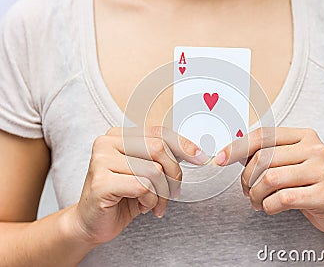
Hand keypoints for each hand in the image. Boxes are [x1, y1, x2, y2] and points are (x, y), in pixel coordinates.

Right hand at [71, 126, 208, 244]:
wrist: (91, 223)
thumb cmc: (121, 197)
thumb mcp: (145, 172)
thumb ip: (162, 157)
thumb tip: (195, 151)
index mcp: (118, 135)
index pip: (159, 132)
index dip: (183, 145)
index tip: (200, 158)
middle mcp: (106, 142)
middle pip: (159, 149)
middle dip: (174, 174)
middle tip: (173, 193)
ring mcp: (100, 160)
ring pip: (154, 170)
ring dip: (161, 193)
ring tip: (153, 203)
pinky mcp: (100, 182)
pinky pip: (143, 187)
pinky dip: (150, 201)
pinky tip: (143, 207)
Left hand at [214, 127, 323, 233]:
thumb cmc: (308, 182)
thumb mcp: (290, 162)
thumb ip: (266, 154)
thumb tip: (229, 153)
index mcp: (304, 136)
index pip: (262, 135)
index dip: (237, 147)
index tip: (219, 160)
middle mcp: (315, 148)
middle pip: (262, 159)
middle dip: (246, 179)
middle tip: (247, 191)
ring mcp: (322, 171)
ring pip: (270, 179)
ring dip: (255, 195)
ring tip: (257, 202)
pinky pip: (283, 199)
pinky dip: (269, 206)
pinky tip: (270, 208)